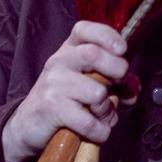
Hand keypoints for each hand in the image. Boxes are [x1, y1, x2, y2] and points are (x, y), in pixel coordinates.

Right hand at [0, 20, 139, 161]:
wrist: (28, 125)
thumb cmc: (64, 100)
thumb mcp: (85, 82)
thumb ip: (111, 80)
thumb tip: (133, 90)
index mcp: (68, 50)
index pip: (85, 30)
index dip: (107, 35)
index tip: (121, 49)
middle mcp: (58, 62)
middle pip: (93, 55)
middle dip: (117, 71)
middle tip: (119, 85)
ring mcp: (53, 84)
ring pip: (97, 93)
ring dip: (107, 109)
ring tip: (100, 115)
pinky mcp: (51, 109)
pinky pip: (88, 121)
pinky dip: (100, 131)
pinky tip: (96, 131)